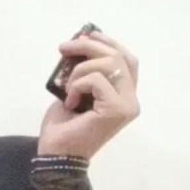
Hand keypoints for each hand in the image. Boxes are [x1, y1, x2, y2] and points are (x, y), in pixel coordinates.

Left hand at [39, 30, 140, 159]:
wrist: (57, 154)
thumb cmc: (64, 127)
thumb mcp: (76, 89)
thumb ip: (87, 70)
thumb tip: (83, 41)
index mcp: (125, 95)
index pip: (127, 59)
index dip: (108, 42)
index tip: (85, 35)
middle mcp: (132, 99)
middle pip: (118, 57)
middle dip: (89, 46)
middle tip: (64, 48)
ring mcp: (127, 105)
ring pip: (108, 64)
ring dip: (79, 69)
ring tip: (67, 87)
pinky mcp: (117, 109)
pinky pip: (96, 80)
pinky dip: (77, 84)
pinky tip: (70, 101)